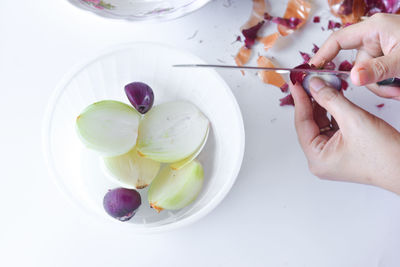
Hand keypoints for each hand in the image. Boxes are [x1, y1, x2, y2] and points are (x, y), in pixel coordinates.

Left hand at [290, 77, 399, 193]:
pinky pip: (333, 127)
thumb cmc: (384, 155)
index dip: (300, 100)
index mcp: (317, 158)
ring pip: (321, 123)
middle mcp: (321, 159)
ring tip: (322, 84)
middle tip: (309, 81)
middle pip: (310, 123)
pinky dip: (333, 111)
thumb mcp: (353, 119)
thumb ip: (331, 99)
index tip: (296, 84)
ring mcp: (332, 155)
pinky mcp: (343, 150)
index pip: (302, 124)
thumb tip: (314, 85)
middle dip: (311, 101)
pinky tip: (333, 96)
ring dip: (323, 104)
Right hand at [310, 13, 399, 99]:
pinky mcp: (388, 58)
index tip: (311, 70)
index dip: (322, 55)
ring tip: (398, 88)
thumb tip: (353, 78)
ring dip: (382, 86)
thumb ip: (377, 69)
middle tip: (388, 88)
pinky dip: (387, 85)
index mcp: (374, 28)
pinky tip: (398, 86)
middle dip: (370, 82)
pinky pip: (377, 76)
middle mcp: (375, 37)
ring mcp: (382, 48)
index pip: (338, 40)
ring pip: (367, 75)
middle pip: (356, 66)